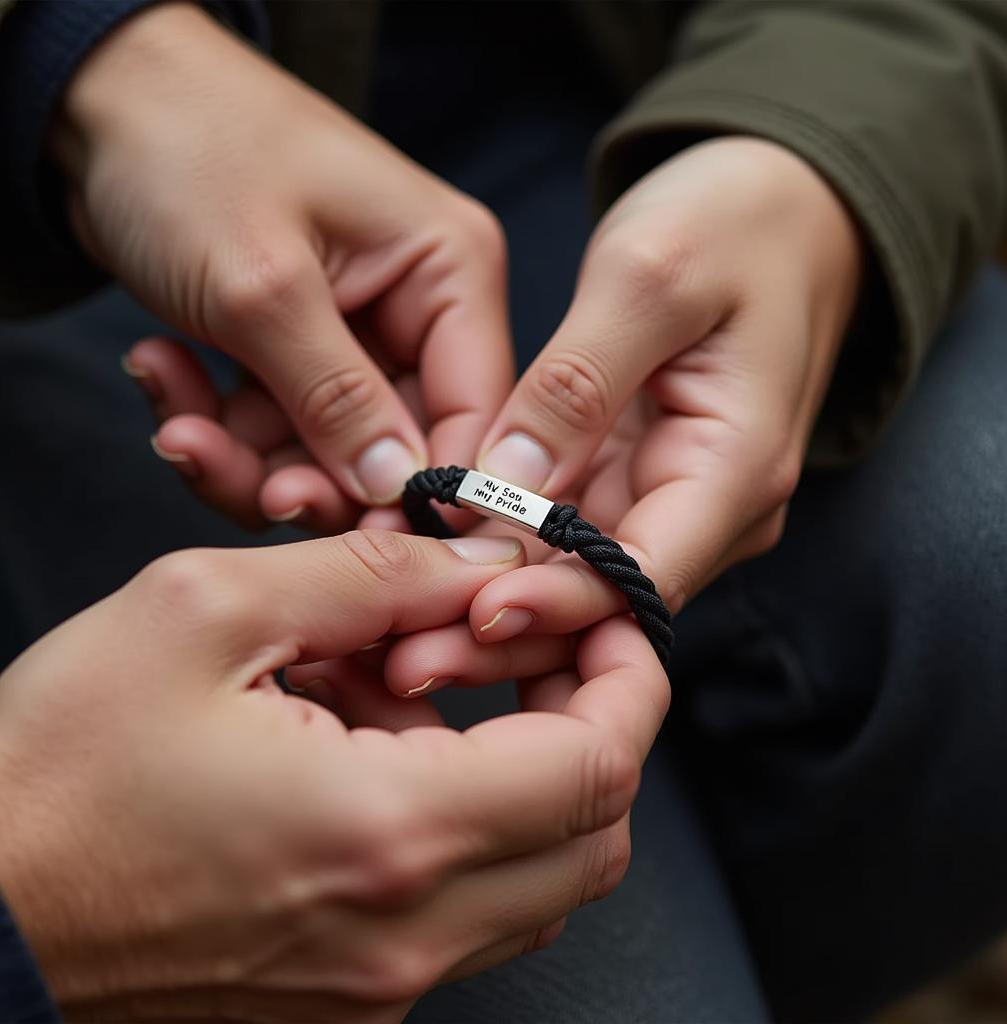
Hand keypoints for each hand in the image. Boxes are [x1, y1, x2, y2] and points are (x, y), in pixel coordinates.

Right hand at [0, 531, 666, 1021]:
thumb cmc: (59, 767)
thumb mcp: (206, 613)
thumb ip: (369, 575)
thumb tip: (477, 558)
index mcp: (389, 831)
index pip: (600, 768)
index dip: (627, 678)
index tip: (604, 618)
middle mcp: (404, 934)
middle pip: (595, 836)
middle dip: (591, 722)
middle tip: (528, 641)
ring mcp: (378, 987)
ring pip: (539, 879)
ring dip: (522, 772)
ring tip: (417, 687)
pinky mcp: (344, 1000)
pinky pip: (464, 910)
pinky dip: (461, 823)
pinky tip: (369, 752)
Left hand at [51, 2, 511, 531]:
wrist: (99, 102)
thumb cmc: (191, 149)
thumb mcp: (266, 282)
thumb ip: (338, 398)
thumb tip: (398, 493)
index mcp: (449, 271)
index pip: (477, 411)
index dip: (438, 491)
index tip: (379, 546)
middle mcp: (416, 310)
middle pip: (397, 448)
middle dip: (317, 479)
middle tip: (257, 492)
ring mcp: (355, 336)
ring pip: (326, 452)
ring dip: (246, 456)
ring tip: (176, 424)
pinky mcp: (297, 355)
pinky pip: (274, 428)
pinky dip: (216, 422)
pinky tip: (162, 373)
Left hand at [456, 136, 860, 646]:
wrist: (781, 210)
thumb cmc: (733, 224)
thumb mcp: (650, 278)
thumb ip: (578, 385)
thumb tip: (506, 486)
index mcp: (737, 467)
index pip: (648, 572)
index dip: (562, 606)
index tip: (472, 616)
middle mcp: (709, 506)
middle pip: (606, 602)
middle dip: (510, 633)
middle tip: (409, 663)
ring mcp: (669, 499)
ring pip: (576, 584)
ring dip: (494, 610)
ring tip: (401, 648)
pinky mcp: (629, 481)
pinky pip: (561, 542)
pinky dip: (501, 561)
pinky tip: (431, 576)